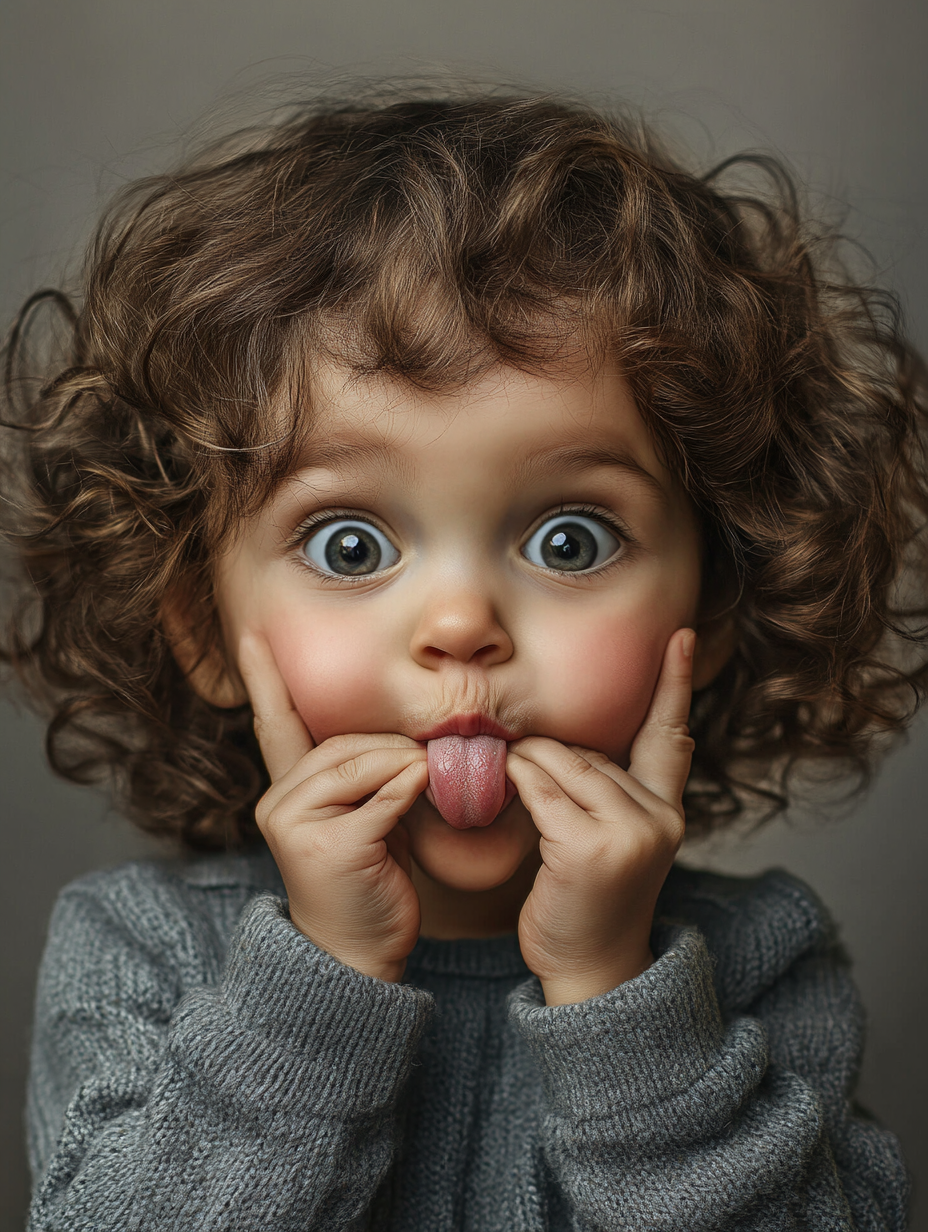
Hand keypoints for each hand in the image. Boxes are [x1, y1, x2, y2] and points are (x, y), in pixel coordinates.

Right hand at [239, 636, 428, 982]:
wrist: (357, 955)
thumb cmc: (368, 882)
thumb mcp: (365, 819)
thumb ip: (369, 777)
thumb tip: (412, 744)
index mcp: (285, 793)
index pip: (276, 726)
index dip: (266, 681)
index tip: (252, 636)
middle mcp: (280, 804)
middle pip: (340, 745)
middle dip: (391, 747)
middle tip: (429, 761)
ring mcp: (298, 826)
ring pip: (360, 766)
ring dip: (404, 767)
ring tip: (430, 781)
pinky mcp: (330, 847)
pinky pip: (382, 800)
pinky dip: (410, 793)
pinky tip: (425, 792)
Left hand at [505, 628, 695, 1004]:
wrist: (591, 971)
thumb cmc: (589, 903)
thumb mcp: (613, 843)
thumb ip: (605, 792)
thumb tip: (557, 743)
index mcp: (667, 811)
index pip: (672, 736)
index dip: (677, 683)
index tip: (684, 635)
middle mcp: (658, 816)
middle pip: (589, 749)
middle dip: (548, 757)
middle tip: (521, 781)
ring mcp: (628, 831)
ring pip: (561, 763)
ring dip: (524, 768)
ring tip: (511, 792)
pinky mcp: (589, 847)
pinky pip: (538, 788)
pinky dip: (514, 784)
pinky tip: (500, 795)